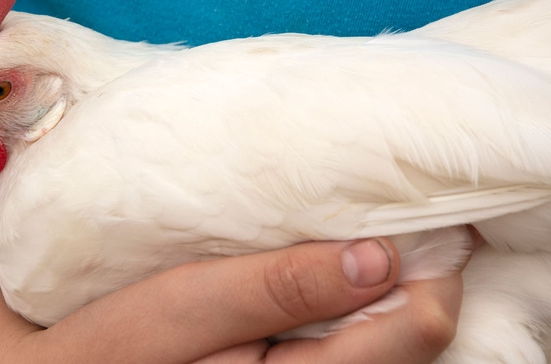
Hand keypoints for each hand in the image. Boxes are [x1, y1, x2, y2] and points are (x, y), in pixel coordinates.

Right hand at [24, 238, 467, 362]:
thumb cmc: (119, 343)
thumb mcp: (188, 306)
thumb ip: (280, 288)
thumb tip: (380, 257)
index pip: (420, 327)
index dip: (431, 262)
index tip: (415, 206)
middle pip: (418, 335)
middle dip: (411, 268)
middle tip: (380, 208)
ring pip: (393, 339)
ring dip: (383, 282)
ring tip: (347, 233)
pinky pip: (356, 341)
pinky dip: (354, 298)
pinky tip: (322, 269)